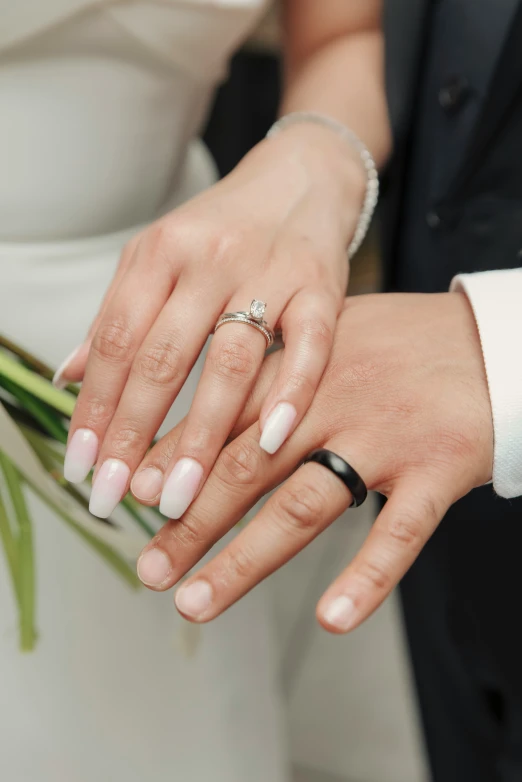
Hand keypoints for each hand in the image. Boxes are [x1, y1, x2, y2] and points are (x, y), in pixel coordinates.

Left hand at [60, 124, 365, 517]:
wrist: (300, 179)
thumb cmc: (224, 228)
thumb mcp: (159, 258)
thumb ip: (118, 317)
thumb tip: (67, 377)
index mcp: (159, 253)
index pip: (116, 340)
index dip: (95, 406)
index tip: (82, 464)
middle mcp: (209, 260)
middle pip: (163, 356)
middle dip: (135, 432)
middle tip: (116, 493)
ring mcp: (269, 273)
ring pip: (229, 360)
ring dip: (201, 434)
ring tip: (178, 493)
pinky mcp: (323, 287)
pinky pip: (308, 345)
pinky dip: (289, 393)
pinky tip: (269, 442)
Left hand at [134, 292, 492, 632]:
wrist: (488, 341)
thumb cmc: (400, 344)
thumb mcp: (328, 339)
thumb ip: (271, 371)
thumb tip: (207, 408)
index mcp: (302, 366)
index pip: (224, 416)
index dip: (176, 459)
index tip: (134, 499)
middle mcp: (333, 400)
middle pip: (249, 467)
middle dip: (191, 521)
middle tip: (149, 568)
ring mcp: (385, 437)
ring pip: (306, 505)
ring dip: (245, 559)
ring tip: (195, 601)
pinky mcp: (437, 469)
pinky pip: (400, 531)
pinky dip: (366, 578)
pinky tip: (331, 619)